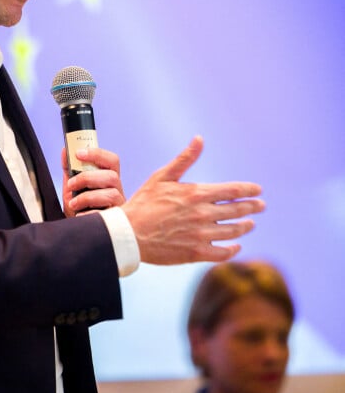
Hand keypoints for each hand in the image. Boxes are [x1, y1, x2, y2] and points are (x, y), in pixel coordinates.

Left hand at [61, 146, 125, 215]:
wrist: (79, 231)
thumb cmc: (79, 206)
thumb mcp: (72, 187)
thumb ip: (69, 169)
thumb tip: (64, 151)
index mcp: (108, 178)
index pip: (112, 160)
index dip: (97, 154)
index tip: (78, 154)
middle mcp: (117, 190)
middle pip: (112, 176)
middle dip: (88, 178)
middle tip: (71, 184)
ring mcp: (119, 206)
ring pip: (111, 194)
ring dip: (87, 197)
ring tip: (73, 203)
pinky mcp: (116, 221)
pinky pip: (106, 214)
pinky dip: (89, 213)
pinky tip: (79, 215)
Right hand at [122, 136, 264, 263]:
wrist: (129, 233)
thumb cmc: (144, 202)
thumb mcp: (162, 176)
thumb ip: (185, 159)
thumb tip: (199, 138)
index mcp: (197, 193)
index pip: (233, 191)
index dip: (249, 190)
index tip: (258, 190)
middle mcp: (203, 214)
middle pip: (237, 211)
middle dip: (253, 207)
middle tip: (261, 206)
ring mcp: (201, 235)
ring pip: (233, 231)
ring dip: (245, 227)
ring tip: (250, 224)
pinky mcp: (196, 253)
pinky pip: (222, 253)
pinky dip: (232, 249)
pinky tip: (235, 246)